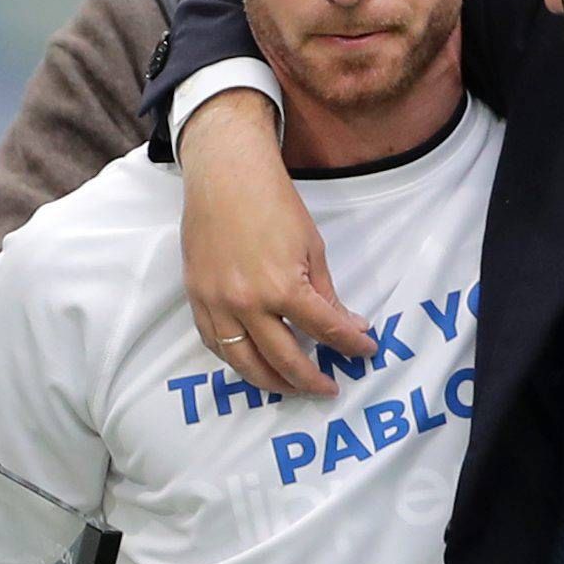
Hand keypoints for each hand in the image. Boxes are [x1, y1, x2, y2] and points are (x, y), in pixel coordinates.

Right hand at [179, 92, 374, 395]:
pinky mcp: (196, 298)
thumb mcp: (312, 248)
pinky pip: (214, 343)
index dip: (351, 346)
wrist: (225, 175)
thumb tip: (349, 328)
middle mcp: (248, 304)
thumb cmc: (274, 204)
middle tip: (328, 388)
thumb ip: (326, 294)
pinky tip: (251, 363)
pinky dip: (234, 359)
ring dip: (270, 383)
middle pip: (284, 359)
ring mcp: (217, 304)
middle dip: (311, 380)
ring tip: (290, 387)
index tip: (366, 352)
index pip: (325, 331)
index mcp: (283, 287)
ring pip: (243, 362)